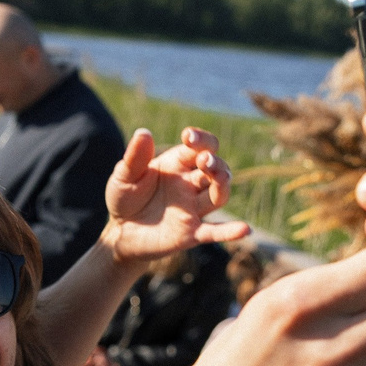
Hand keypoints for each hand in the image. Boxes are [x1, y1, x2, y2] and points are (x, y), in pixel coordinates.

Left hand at [99, 127, 249, 268]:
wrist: (120, 232)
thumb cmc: (124, 198)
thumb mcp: (124, 176)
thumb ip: (135, 157)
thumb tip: (143, 132)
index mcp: (178, 164)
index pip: (201, 147)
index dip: (200, 140)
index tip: (188, 137)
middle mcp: (191, 184)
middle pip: (216, 169)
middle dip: (214, 163)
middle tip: (204, 161)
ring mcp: (193, 209)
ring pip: (219, 194)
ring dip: (222, 184)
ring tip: (218, 176)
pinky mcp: (191, 233)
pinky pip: (215, 232)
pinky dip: (230, 232)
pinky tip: (245, 230)